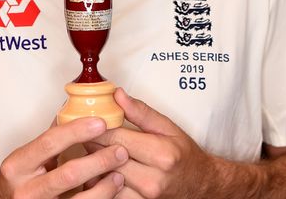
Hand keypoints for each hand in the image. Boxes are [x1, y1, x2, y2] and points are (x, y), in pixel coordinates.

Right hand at [0, 117, 128, 198]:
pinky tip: (110, 192)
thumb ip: (51, 138)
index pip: (49, 143)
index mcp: (17, 166)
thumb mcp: (27, 158)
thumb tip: (76, 108)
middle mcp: (25, 190)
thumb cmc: (18, 181)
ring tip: (120, 175)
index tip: (101, 123)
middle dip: (98, 161)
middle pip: (68, 174)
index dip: (77, 131)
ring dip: (105, 187)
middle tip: (120, 151)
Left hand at [88, 88, 219, 198]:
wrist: (200, 184)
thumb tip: (118, 95)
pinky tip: (102, 172)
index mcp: (161, 154)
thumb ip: (141, 112)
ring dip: (95, 166)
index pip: (116, 138)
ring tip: (93, 153)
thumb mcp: (168, 128)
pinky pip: (111, 194)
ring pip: (105, 179)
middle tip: (85, 136)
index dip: (98, 129)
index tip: (89, 122)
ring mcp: (145, 196)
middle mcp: (153, 179)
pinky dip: (102, 183)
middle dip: (93, 145)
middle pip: (108, 159)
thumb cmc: (184, 155)